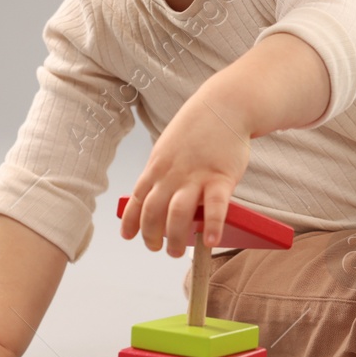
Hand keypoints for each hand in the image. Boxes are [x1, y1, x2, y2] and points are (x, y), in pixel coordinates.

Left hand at [120, 89, 250, 256]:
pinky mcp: (221, 177)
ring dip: (174, 238)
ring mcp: (195, 176)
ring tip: (176, 252)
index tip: (130, 237)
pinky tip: (212, 241)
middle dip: (151, 236)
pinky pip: (215, 207)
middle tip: (157, 248)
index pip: (138, 200)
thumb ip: (163, 170)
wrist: (225, 104)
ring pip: (177, 214)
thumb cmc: (199, 127)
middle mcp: (171, 174)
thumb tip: (159, 192)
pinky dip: (213, 226)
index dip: (132, 222)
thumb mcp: (169, 146)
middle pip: (153, 213)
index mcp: (157, 167)